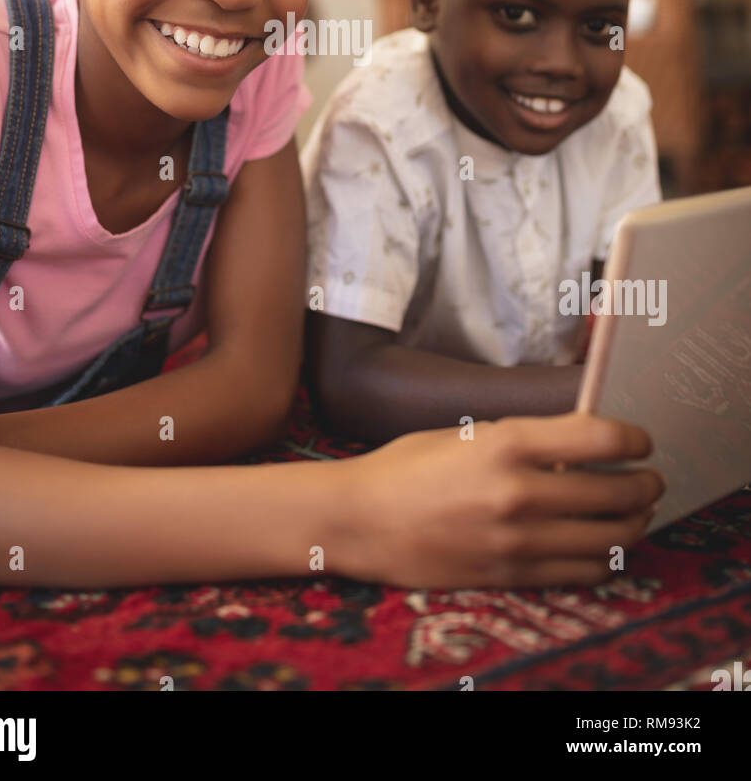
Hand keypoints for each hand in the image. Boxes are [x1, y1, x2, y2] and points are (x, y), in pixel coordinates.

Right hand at [336, 412, 664, 589]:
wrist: (360, 520)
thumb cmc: (408, 467)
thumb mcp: (468, 433)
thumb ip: (524, 439)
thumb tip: (581, 443)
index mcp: (506, 443)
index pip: (600, 437)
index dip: (633, 438)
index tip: (640, 440)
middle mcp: (519, 492)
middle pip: (616, 492)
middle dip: (645, 484)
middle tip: (649, 479)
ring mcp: (517, 540)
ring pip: (610, 538)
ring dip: (634, 524)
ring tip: (635, 513)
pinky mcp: (511, 576)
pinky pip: (582, 573)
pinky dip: (605, 559)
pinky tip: (603, 546)